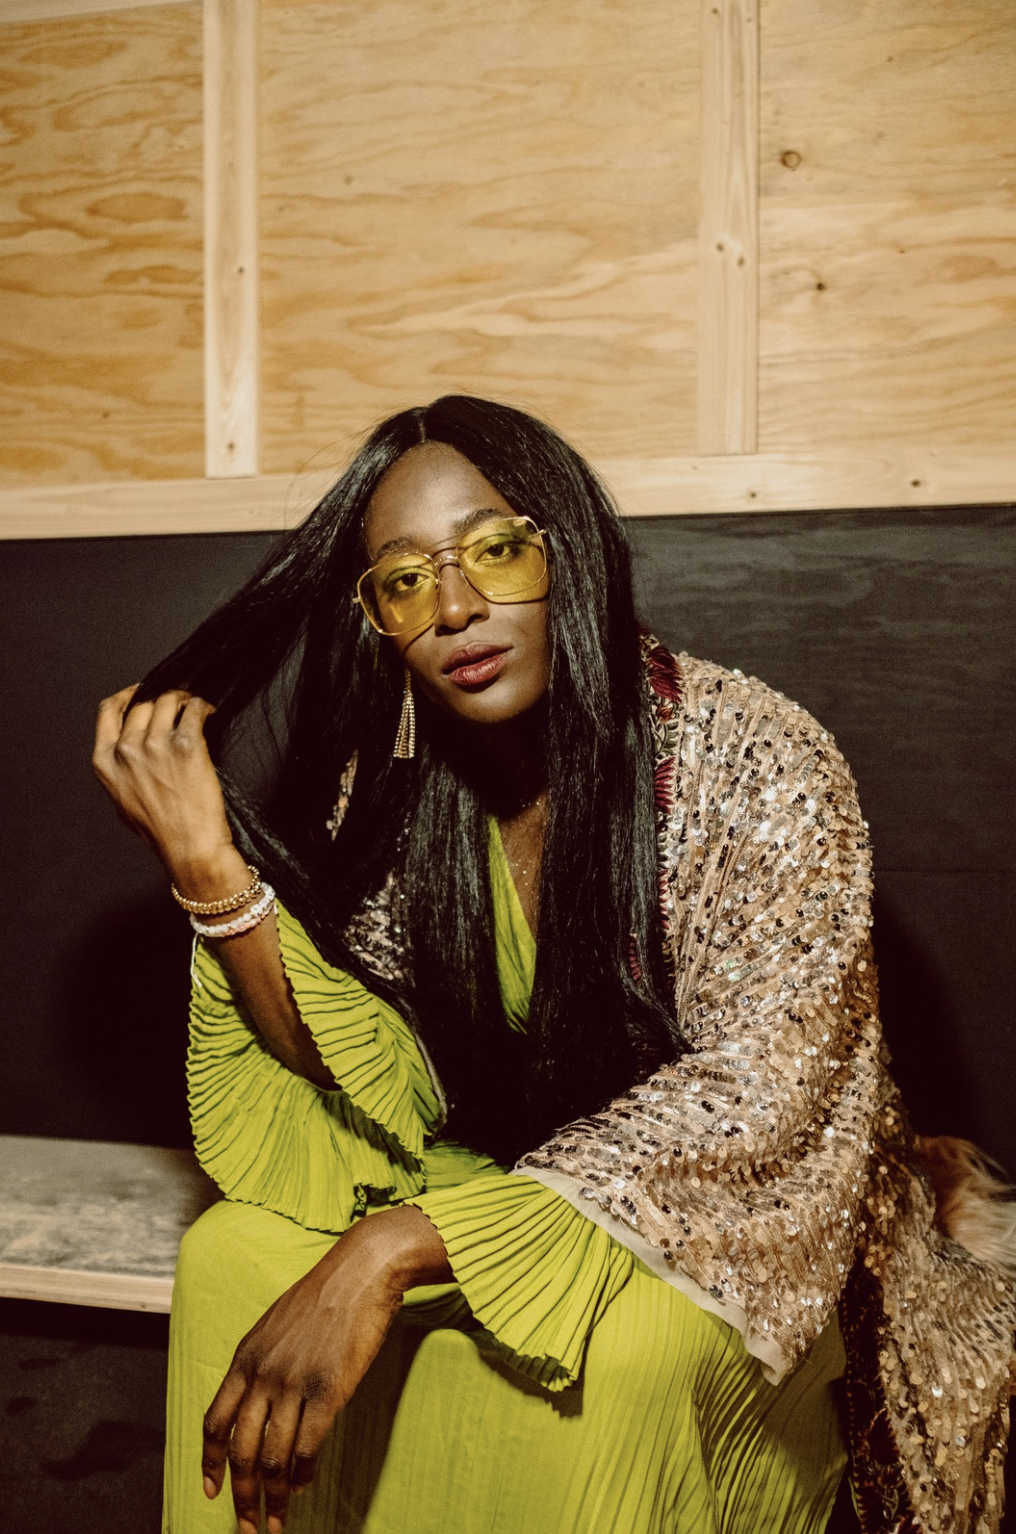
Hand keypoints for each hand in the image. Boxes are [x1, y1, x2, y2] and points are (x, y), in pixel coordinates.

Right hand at [92, 686, 234, 883]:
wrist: (189, 847)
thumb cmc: (161, 831)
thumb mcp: (121, 800)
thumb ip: (119, 770)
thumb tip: (130, 746)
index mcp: (105, 762)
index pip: (108, 711)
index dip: (127, 695)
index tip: (141, 691)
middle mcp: (126, 750)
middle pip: (143, 703)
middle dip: (163, 699)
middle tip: (179, 704)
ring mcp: (155, 745)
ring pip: (168, 700)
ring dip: (184, 700)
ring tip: (196, 709)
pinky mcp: (185, 745)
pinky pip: (194, 709)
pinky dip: (203, 706)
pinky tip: (209, 713)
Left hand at [201, 1207, 451, 1532]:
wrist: (361, 1270)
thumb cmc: (325, 1294)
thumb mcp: (276, 1324)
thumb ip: (262, 1362)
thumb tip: (259, 1401)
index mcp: (245, 1357)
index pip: (215, 1422)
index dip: (210, 1463)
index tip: (211, 1491)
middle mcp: (262, 1373)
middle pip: (241, 1451)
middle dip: (241, 1496)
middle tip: (246, 1526)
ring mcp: (294, 1383)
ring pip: (272, 1458)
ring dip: (272, 1497)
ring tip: (275, 1522)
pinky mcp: (327, 1390)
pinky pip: (306, 1447)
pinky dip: (301, 1475)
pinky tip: (303, 1487)